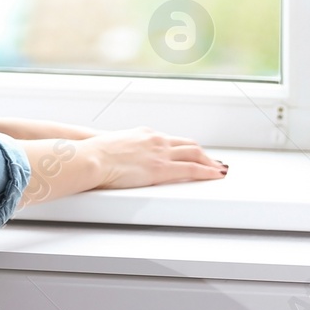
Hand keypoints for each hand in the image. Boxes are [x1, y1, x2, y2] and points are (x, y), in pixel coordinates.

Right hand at [87, 126, 227, 189]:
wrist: (91, 157)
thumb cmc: (95, 155)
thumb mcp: (112, 147)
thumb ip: (124, 151)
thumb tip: (122, 159)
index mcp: (144, 134)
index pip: (171, 140)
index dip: (184, 147)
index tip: (191, 153)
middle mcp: (156, 140)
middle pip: (187, 144)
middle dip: (202, 153)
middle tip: (212, 161)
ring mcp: (160, 153)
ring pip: (194, 154)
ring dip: (209, 161)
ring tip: (218, 169)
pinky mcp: (161, 169)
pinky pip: (192, 169)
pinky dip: (207, 171)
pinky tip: (215, 175)